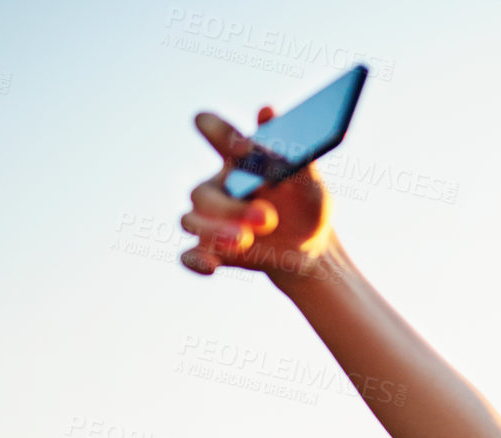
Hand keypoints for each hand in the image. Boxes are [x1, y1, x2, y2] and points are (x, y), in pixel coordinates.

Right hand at [180, 107, 337, 282]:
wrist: (311, 250)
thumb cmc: (307, 206)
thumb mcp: (309, 184)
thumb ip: (290, 153)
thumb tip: (268, 109)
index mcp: (237, 160)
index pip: (216, 133)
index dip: (220, 134)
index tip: (244, 146)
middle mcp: (217, 187)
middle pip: (202, 192)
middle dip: (232, 206)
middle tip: (268, 217)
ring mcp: (210, 220)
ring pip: (192, 221)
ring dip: (217, 231)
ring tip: (244, 239)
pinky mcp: (211, 250)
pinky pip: (189, 255)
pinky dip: (196, 260)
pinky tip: (211, 266)